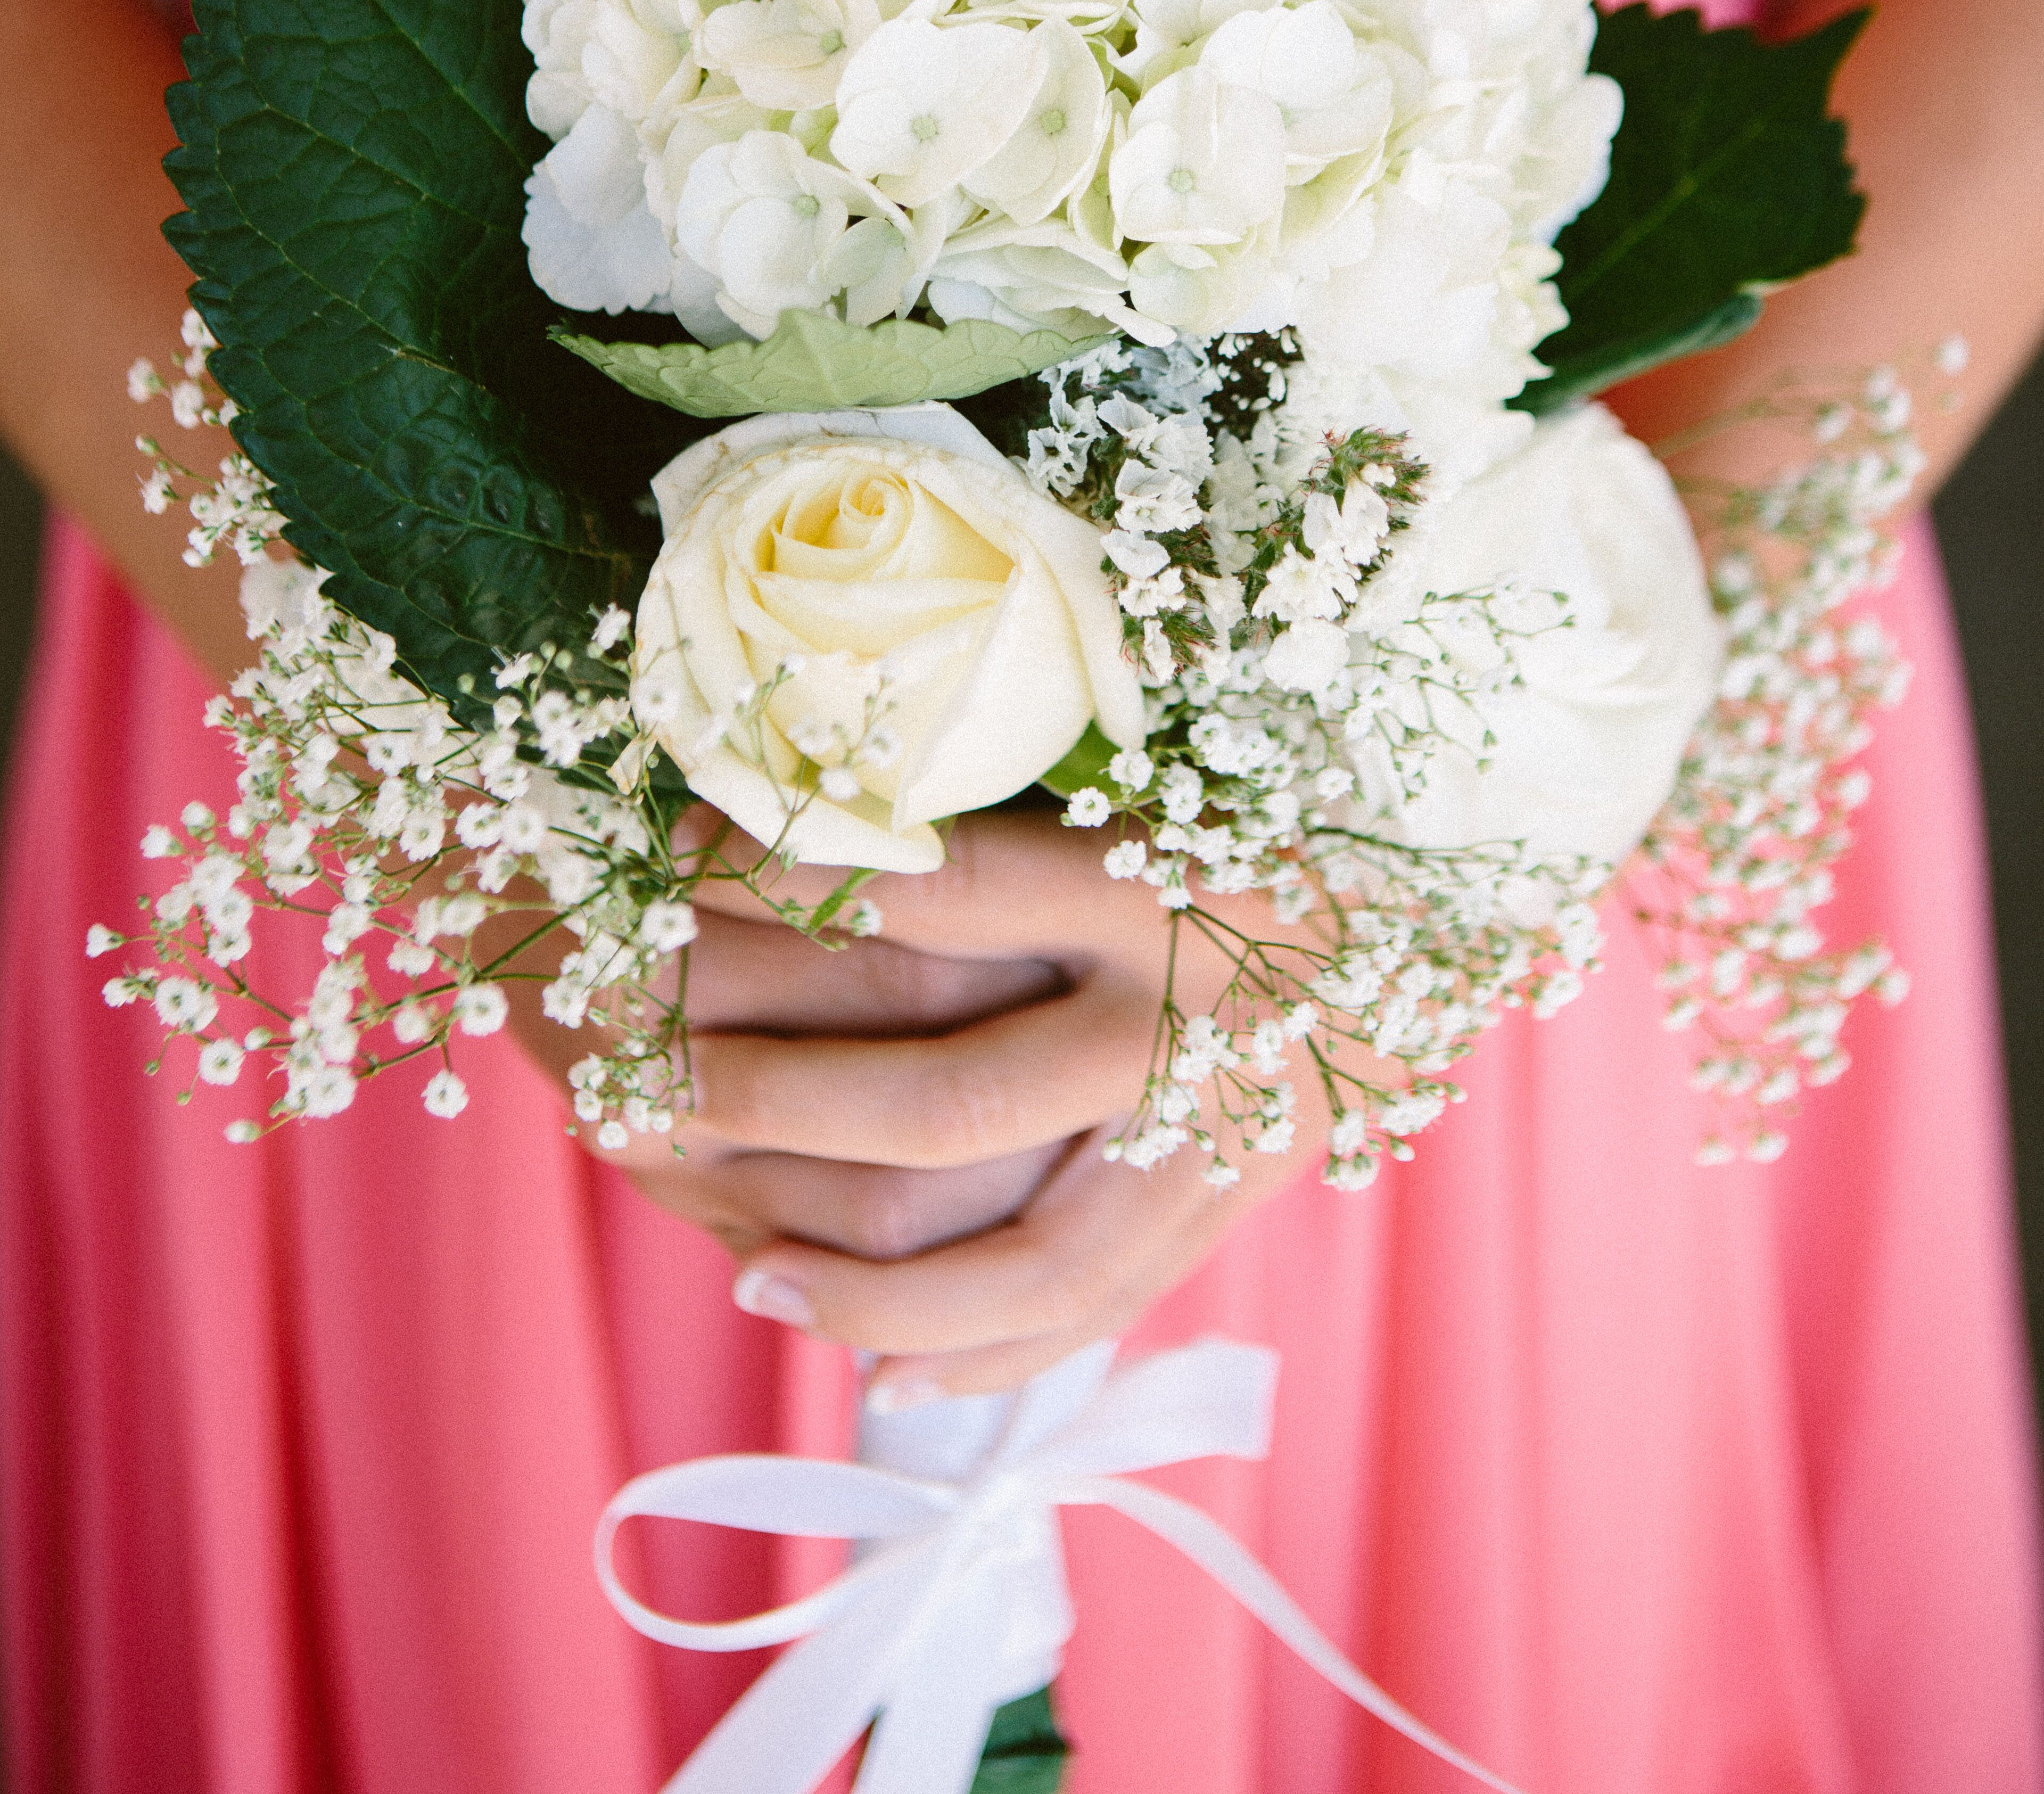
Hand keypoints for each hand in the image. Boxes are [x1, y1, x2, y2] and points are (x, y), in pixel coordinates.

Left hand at [517, 814, 1347, 1401]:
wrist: (1442, 904)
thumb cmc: (1264, 805)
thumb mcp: (1151, 768)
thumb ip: (997, 810)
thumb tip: (796, 809)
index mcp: (1167, 877)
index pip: (935, 893)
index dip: (789, 884)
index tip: (671, 867)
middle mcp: (1192, 1017)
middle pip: (948, 1098)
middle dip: (780, 1103)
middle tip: (644, 1093)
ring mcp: (1223, 1134)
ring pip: (1019, 1248)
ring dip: (867, 1278)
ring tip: (745, 1273)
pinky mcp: (1238, 1206)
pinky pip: (1098, 1311)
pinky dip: (984, 1352)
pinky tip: (882, 1376)